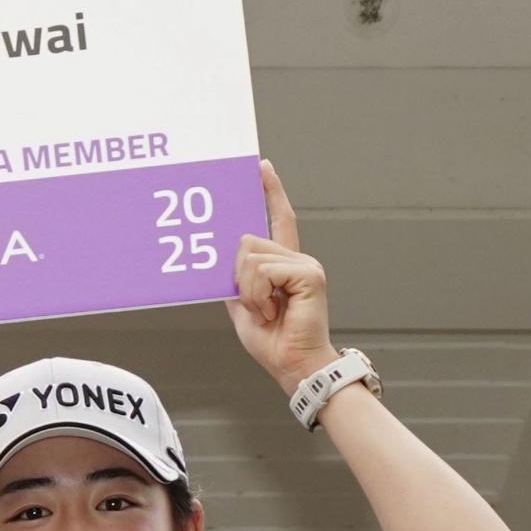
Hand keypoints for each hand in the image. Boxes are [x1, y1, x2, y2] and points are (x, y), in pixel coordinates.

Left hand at [228, 159, 335, 392]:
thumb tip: (220, 259)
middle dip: (239, 277)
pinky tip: (274, 312)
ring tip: (267, 312)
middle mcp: (298, 256)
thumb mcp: (243, 304)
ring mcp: (305, 263)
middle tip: (257, 306)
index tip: (261, 167)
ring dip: (249, 292)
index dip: (270, 192)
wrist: (292, 364)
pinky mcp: (309, 273)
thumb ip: (236, 280)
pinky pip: (263, 271)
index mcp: (283, 262)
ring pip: (250, 256)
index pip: (278, 218)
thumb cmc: (271, 339)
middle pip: (247, 241)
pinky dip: (259, 296)